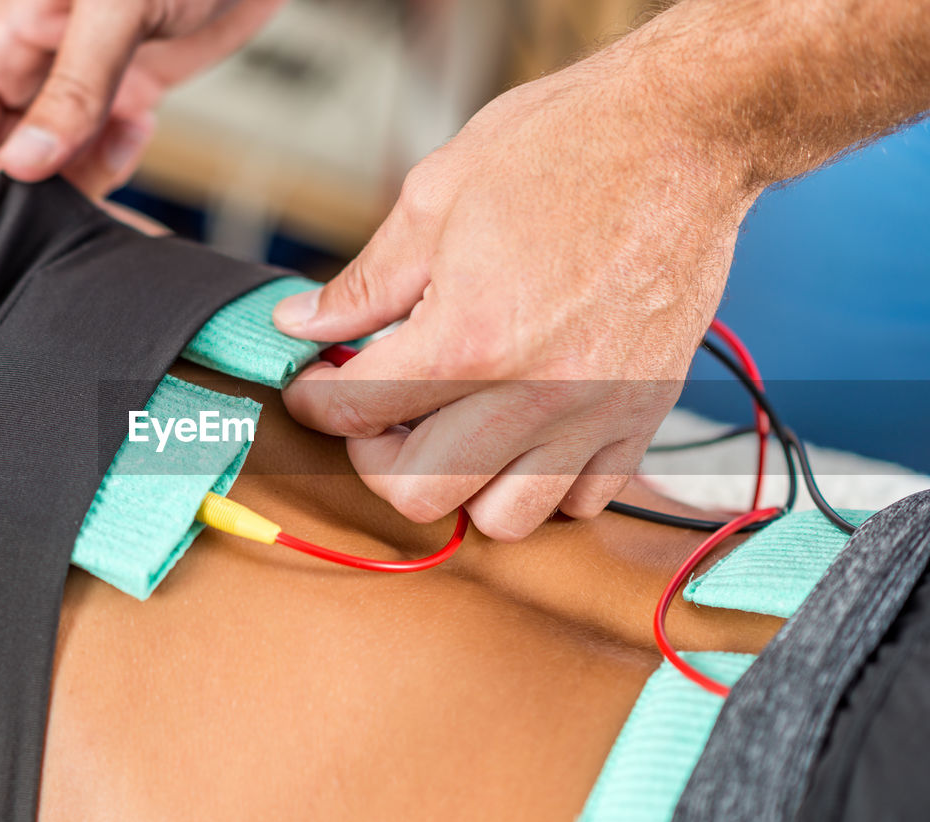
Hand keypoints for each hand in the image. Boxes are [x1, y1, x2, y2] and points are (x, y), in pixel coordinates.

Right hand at [0, 0, 285, 197]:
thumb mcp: (118, 10)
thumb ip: (72, 89)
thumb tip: (26, 164)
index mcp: (2, 33)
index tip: (26, 187)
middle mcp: (31, 61)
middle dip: (34, 184)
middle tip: (87, 174)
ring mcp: (77, 81)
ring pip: (47, 161)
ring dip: (82, 175)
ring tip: (123, 143)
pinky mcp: (123, 92)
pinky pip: (95, 150)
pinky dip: (116, 160)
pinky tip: (143, 127)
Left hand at [273, 40, 759, 540]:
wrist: (682, 134)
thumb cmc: (564, 148)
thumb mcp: (435, 197)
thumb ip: (365, 282)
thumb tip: (306, 323)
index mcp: (468, 337)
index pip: (355, 411)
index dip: (313, 400)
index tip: (313, 386)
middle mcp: (531, 394)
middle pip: (417, 492)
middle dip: (373, 456)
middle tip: (373, 412)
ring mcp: (592, 413)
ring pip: (502, 520)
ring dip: (459, 485)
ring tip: (449, 431)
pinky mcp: (640, 415)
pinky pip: (581, 501)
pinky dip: (543, 485)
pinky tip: (522, 433)